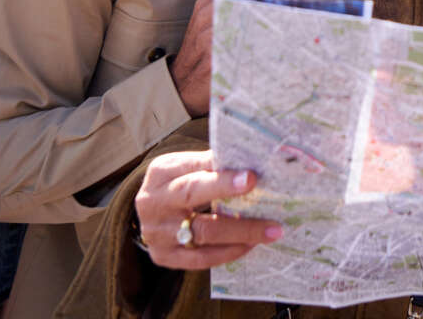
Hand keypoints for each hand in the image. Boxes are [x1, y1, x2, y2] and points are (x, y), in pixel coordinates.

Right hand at [134, 150, 281, 268]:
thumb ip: (211, 164)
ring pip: (203, 235)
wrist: (152, 209)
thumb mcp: (187, 165)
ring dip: (240, 235)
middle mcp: (153, 204)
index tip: (251, 179)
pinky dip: (227, 252)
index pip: (194, 174)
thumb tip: (251, 163)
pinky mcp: (164, 256)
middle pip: (198, 209)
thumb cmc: (178, 181)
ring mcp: (157, 233)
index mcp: (161, 174)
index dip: (222, 180)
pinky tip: (249, 245)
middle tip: (270, 220)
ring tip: (269, 233)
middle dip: (235, 210)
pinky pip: (199, 259)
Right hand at [170, 0, 287, 115]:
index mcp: (208, 0)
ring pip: (253, 7)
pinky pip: (249, 35)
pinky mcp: (216, 52)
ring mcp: (211, 30)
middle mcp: (208, 11)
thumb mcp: (210, 17)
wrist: (182, 86)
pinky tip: (274, 42)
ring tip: (284, 23)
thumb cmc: (202, 52)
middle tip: (288, 9)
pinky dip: (267, 35)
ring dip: (275, 12)